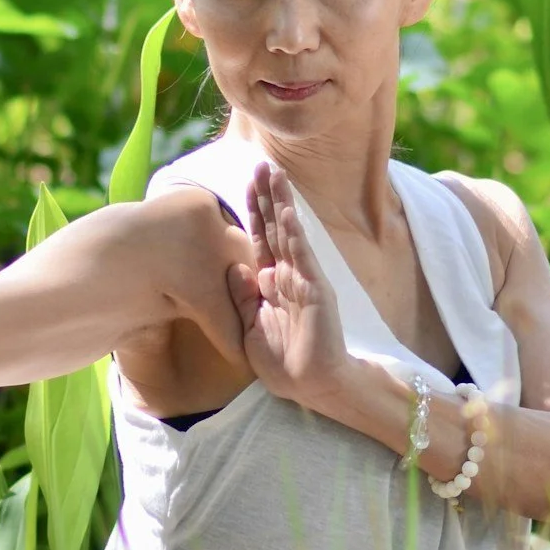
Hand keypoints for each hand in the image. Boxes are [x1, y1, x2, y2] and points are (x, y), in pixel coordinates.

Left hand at [226, 160, 350, 409]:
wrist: (312, 386)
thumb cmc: (283, 362)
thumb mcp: (249, 328)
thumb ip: (241, 298)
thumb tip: (234, 267)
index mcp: (271, 283)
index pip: (260, 239)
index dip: (254, 211)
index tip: (245, 183)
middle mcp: (288, 275)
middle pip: (275, 227)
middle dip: (268, 195)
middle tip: (260, 163)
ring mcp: (303, 280)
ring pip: (290, 235)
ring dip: (282, 204)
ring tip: (275, 174)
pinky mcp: (315, 291)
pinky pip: (302, 258)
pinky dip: (295, 236)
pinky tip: (288, 215)